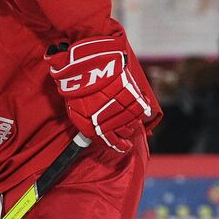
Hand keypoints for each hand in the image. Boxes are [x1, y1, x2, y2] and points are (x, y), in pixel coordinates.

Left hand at [49, 38, 153, 153]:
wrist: (90, 71)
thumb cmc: (79, 93)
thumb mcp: (76, 114)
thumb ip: (86, 127)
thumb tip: (92, 136)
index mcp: (97, 130)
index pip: (113, 143)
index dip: (119, 146)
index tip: (123, 146)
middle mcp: (114, 124)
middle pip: (125, 133)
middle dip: (124, 133)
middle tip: (123, 129)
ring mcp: (126, 113)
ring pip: (134, 124)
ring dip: (132, 123)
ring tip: (128, 117)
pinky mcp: (136, 100)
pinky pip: (142, 111)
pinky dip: (141, 110)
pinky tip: (138, 109)